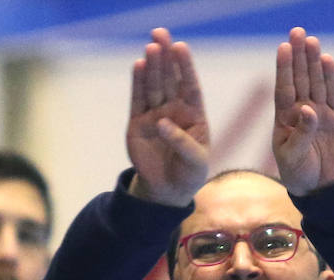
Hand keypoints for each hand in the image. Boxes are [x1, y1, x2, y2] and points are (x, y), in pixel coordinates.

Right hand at [126, 27, 208, 206]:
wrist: (169, 191)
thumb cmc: (190, 174)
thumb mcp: (195, 162)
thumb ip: (182, 143)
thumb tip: (162, 123)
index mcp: (193, 114)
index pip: (190, 86)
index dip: (185, 67)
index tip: (181, 47)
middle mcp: (174, 110)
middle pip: (169, 79)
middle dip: (165, 57)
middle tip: (160, 34)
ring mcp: (155, 115)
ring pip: (153, 86)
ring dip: (152, 66)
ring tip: (150, 47)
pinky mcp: (138, 124)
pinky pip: (137, 100)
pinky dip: (137, 83)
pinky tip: (138, 66)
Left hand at [273, 27, 333, 195]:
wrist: (322, 188)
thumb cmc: (299, 174)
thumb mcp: (294, 158)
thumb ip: (301, 134)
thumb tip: (308, 109)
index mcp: (285, 120)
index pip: (284, 89)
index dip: (284, 69)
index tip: (283, 48)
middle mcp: (302, 112)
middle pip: (300, 79)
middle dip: (299, 57)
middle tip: (298, 32)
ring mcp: (321, 114)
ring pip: (317, 83)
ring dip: (314, 62)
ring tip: (312, 41)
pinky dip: (331, 79)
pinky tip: (327, 61)